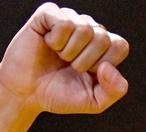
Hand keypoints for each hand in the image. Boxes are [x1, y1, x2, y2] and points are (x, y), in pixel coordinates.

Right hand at [0, 3, 129, 114]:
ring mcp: (69, 19)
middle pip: (102, 37)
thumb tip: (108, 67)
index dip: (103, 65)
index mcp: (103, 47)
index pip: (120, 46)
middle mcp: (88, 29)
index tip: (87, 74)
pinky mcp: (48, 14)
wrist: (26, 94)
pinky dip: (56, 40)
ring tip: (59, 56)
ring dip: (69, 52)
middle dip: (84, 61)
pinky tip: (48, 44)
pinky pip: (64, 22)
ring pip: (84, 28)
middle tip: (70, 67)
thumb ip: (114, 91)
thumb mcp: (94, 102)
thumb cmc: (59, 94)